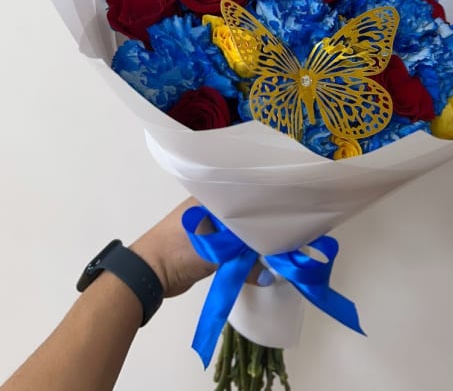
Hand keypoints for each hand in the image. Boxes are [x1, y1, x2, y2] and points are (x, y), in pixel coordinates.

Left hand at [129, 198, 271, 297]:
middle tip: (280, 236)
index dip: (263, 209)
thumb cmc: (177, 252)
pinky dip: (239, 254)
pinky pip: (229, 247)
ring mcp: (206, 227)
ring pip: (236, 233)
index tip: (282, 218)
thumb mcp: (216, 254)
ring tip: (271, 249)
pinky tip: (254, 260)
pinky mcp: (205, 246)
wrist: (148, 275)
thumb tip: (269, 276)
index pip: (244, 198)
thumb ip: (245, 263)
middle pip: (242, 217)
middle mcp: (209, 209)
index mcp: (210, 199)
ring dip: (249, 244)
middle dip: (258, 229)